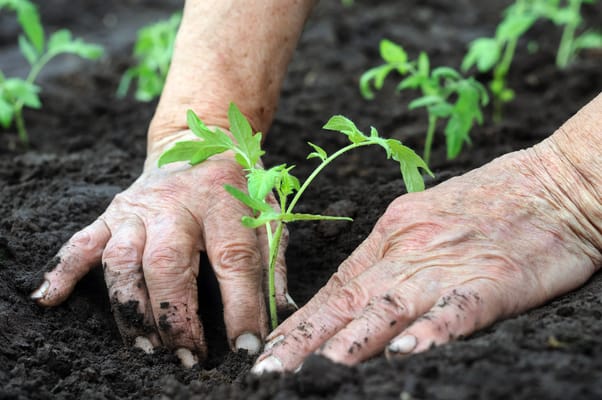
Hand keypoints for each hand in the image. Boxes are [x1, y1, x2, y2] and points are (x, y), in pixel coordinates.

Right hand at [31, 129, 292, 366]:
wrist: (201, 138)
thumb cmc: (240, 184)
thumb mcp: (269, 212)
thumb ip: (273, 261)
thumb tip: (280, 313)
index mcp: (224, 202)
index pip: (234, 260)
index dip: (241, 307)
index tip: (244, 347)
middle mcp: (178, 204)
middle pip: (168, 263)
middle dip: (175, 316)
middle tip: (187, 357)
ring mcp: (140, 208)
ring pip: (122, 260)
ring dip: (130, 308)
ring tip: (146, 348)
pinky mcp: (113, 212)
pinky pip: (83, 241)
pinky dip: (64, 270)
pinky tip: (50, 298)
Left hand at [252, 144, 600, 372]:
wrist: (554, 182)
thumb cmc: (488, 199)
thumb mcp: (423, 216)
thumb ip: (390, 253)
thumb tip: (353, 289)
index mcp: (392, 234)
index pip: (337, 286)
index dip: (301, 321)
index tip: (272, 346)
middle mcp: (410, 250)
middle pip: (349, 302)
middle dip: (306, 340)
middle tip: (269, 369)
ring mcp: (449, 265)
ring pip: (389, 308)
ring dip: (350, 342)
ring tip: (315, 371)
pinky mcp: (494, 280)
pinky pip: (456, 310)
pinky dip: (429, 332)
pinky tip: (404, 354)